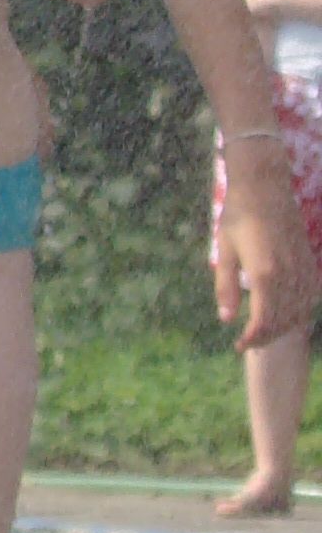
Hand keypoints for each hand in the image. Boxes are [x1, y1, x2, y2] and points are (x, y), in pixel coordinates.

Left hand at [215, 143, 320, 351]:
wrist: (265, 187)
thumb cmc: (238, 216)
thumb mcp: (224, 250)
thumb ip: (225, 286)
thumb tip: (225, 319)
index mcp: (263, 273)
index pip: (263, 321)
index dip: (252, 339)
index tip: (238, 345)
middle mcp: (287, 275)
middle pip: (282, 322)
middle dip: (265, 337)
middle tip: (247, 342)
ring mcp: (302, 269)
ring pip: (299, 312)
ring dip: (282, 328)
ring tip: (263, 331)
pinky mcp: (309, 262)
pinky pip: (309, 297)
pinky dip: (298, 312)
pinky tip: (285, 315)